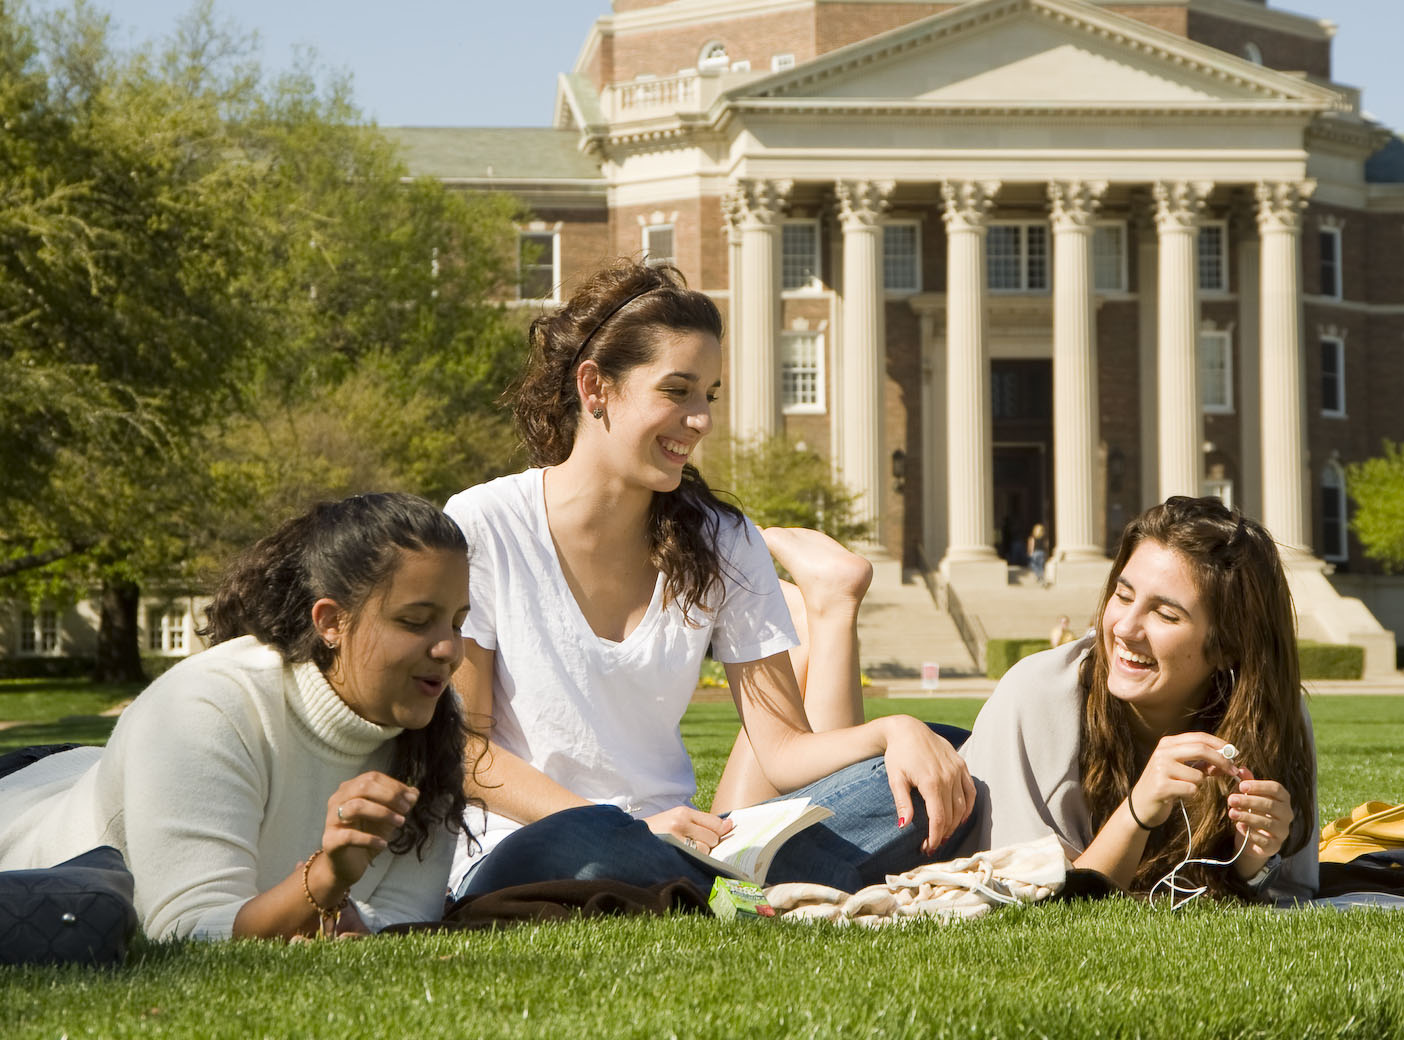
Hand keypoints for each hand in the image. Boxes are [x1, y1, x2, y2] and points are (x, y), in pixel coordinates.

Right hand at [323, 771, 419, 887]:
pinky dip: (369, 839)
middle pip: (363, 787)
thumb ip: (400, 804)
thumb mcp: (388, 817)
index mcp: (350, 789)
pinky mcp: (330, 841)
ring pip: (356, 807)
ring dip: (383, 813)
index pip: (372, 777)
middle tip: (406, 810)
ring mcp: (332, 820)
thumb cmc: (368, 834)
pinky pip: (349, 836)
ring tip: (400, 823)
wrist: (349, 864)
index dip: (394, 786)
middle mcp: (338, 800)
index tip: (411, 799)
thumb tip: (414, 793)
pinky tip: (383, 844)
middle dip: (389, 796)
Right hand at [644, 806, 733, 852]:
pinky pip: (695, 858)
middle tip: (693, 844)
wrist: (632, 841)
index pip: (715, 822)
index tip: (720, 835)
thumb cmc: (659, 831)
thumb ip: (703, 822)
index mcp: (683, 812)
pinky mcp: (673, 852)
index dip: (720, 831)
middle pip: (713, 837)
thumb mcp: (677, 819)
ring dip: (700, 853)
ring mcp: (676, 838)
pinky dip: (693, 859)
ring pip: (705, 850)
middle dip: (708, 843)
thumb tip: (730, 825)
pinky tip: (683, 856)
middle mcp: (680, 822)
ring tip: (685, 850)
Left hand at [878, 716, 975, 856]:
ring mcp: (957, 770)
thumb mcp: (895, 778)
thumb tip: (904, 826)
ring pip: (963, 806)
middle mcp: (948, 777)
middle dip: (944, 834)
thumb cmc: (898, 754)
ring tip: (944, 834)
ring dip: (956, 823)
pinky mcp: (961, 765)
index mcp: (931, 782)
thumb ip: (902, 802)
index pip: (939, 818)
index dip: (935, 837)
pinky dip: (968, 807)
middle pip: (952, 815)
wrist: (908, 729)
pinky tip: (960, 817)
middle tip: (933, 844)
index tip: (928, 848)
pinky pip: (971, 791)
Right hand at [1129, 731, 1239, 827]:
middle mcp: (1162, 752)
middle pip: (1200, 749)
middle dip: (1221, 760)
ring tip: (1185, 787)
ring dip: (1199, 784)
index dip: (1220, 744)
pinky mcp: (1161, 786)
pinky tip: (1178, 795)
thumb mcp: (1182, 770)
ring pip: (1198, 775)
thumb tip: (1228, 762)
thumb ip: (1202, 764)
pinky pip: (1191, 789)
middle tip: (1233, 770)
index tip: (1235, 753)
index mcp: (1167, 743)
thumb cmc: (1166, 784)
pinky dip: (1191, 794)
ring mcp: (1160, 768)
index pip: (1199, 737)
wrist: (1141, 804)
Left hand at [1228, 768, 1292, 876]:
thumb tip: (1241, 768)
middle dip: (1249, 801)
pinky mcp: (1274, 846)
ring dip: (1248, 817)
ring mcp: (1282, 831)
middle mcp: (1287, 814)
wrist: (1252, 839)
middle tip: (1231, 799)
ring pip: (1268, 823)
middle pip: (1271, 805)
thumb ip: (1247, 783)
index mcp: (1283, 799)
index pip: (1276, 789)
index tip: (1241, 786)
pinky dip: (1251, 833)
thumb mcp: (1249, 796)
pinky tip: (1239, 827)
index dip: (1259, 786)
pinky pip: (1264, 840)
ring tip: (1231, 812)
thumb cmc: (1252, 811)